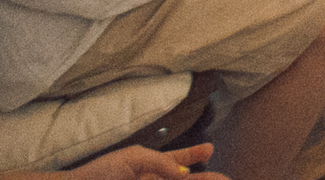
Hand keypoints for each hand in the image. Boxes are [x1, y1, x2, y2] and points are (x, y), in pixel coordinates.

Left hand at [66, 143, 225, 178]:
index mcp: (149, 168)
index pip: (177, 161)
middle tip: (224, 178)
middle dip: (204, 178)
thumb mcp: (134, 159)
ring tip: (216, 179)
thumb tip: (182, 174)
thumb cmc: (100, 174)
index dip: (193, 155)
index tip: (209, 148)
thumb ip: (161, 162)